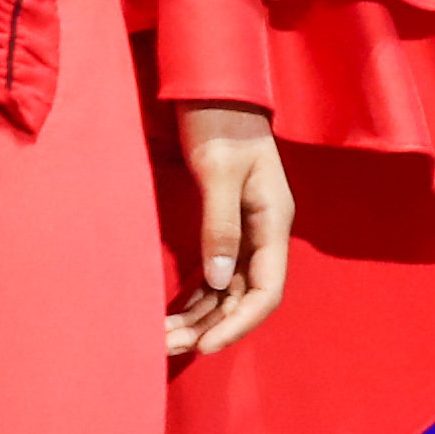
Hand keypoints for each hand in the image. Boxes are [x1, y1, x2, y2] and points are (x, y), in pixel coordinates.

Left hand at [170, 104, 292, 360]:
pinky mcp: (224, 224)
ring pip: (225, 290)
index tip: (206, 345)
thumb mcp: (219, 171)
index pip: (266, 291)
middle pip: (243, 298)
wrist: (213, 88)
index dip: (238, 323)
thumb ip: (220, 225)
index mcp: (272, 221)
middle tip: (168, 345)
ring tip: (162, 337)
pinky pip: (214, 274)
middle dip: (210, 326)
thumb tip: (217, 281)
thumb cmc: (219, 122)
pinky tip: (172, 313)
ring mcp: (244, 231)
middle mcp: (263, 232)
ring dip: (199, 317)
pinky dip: (195, 297)